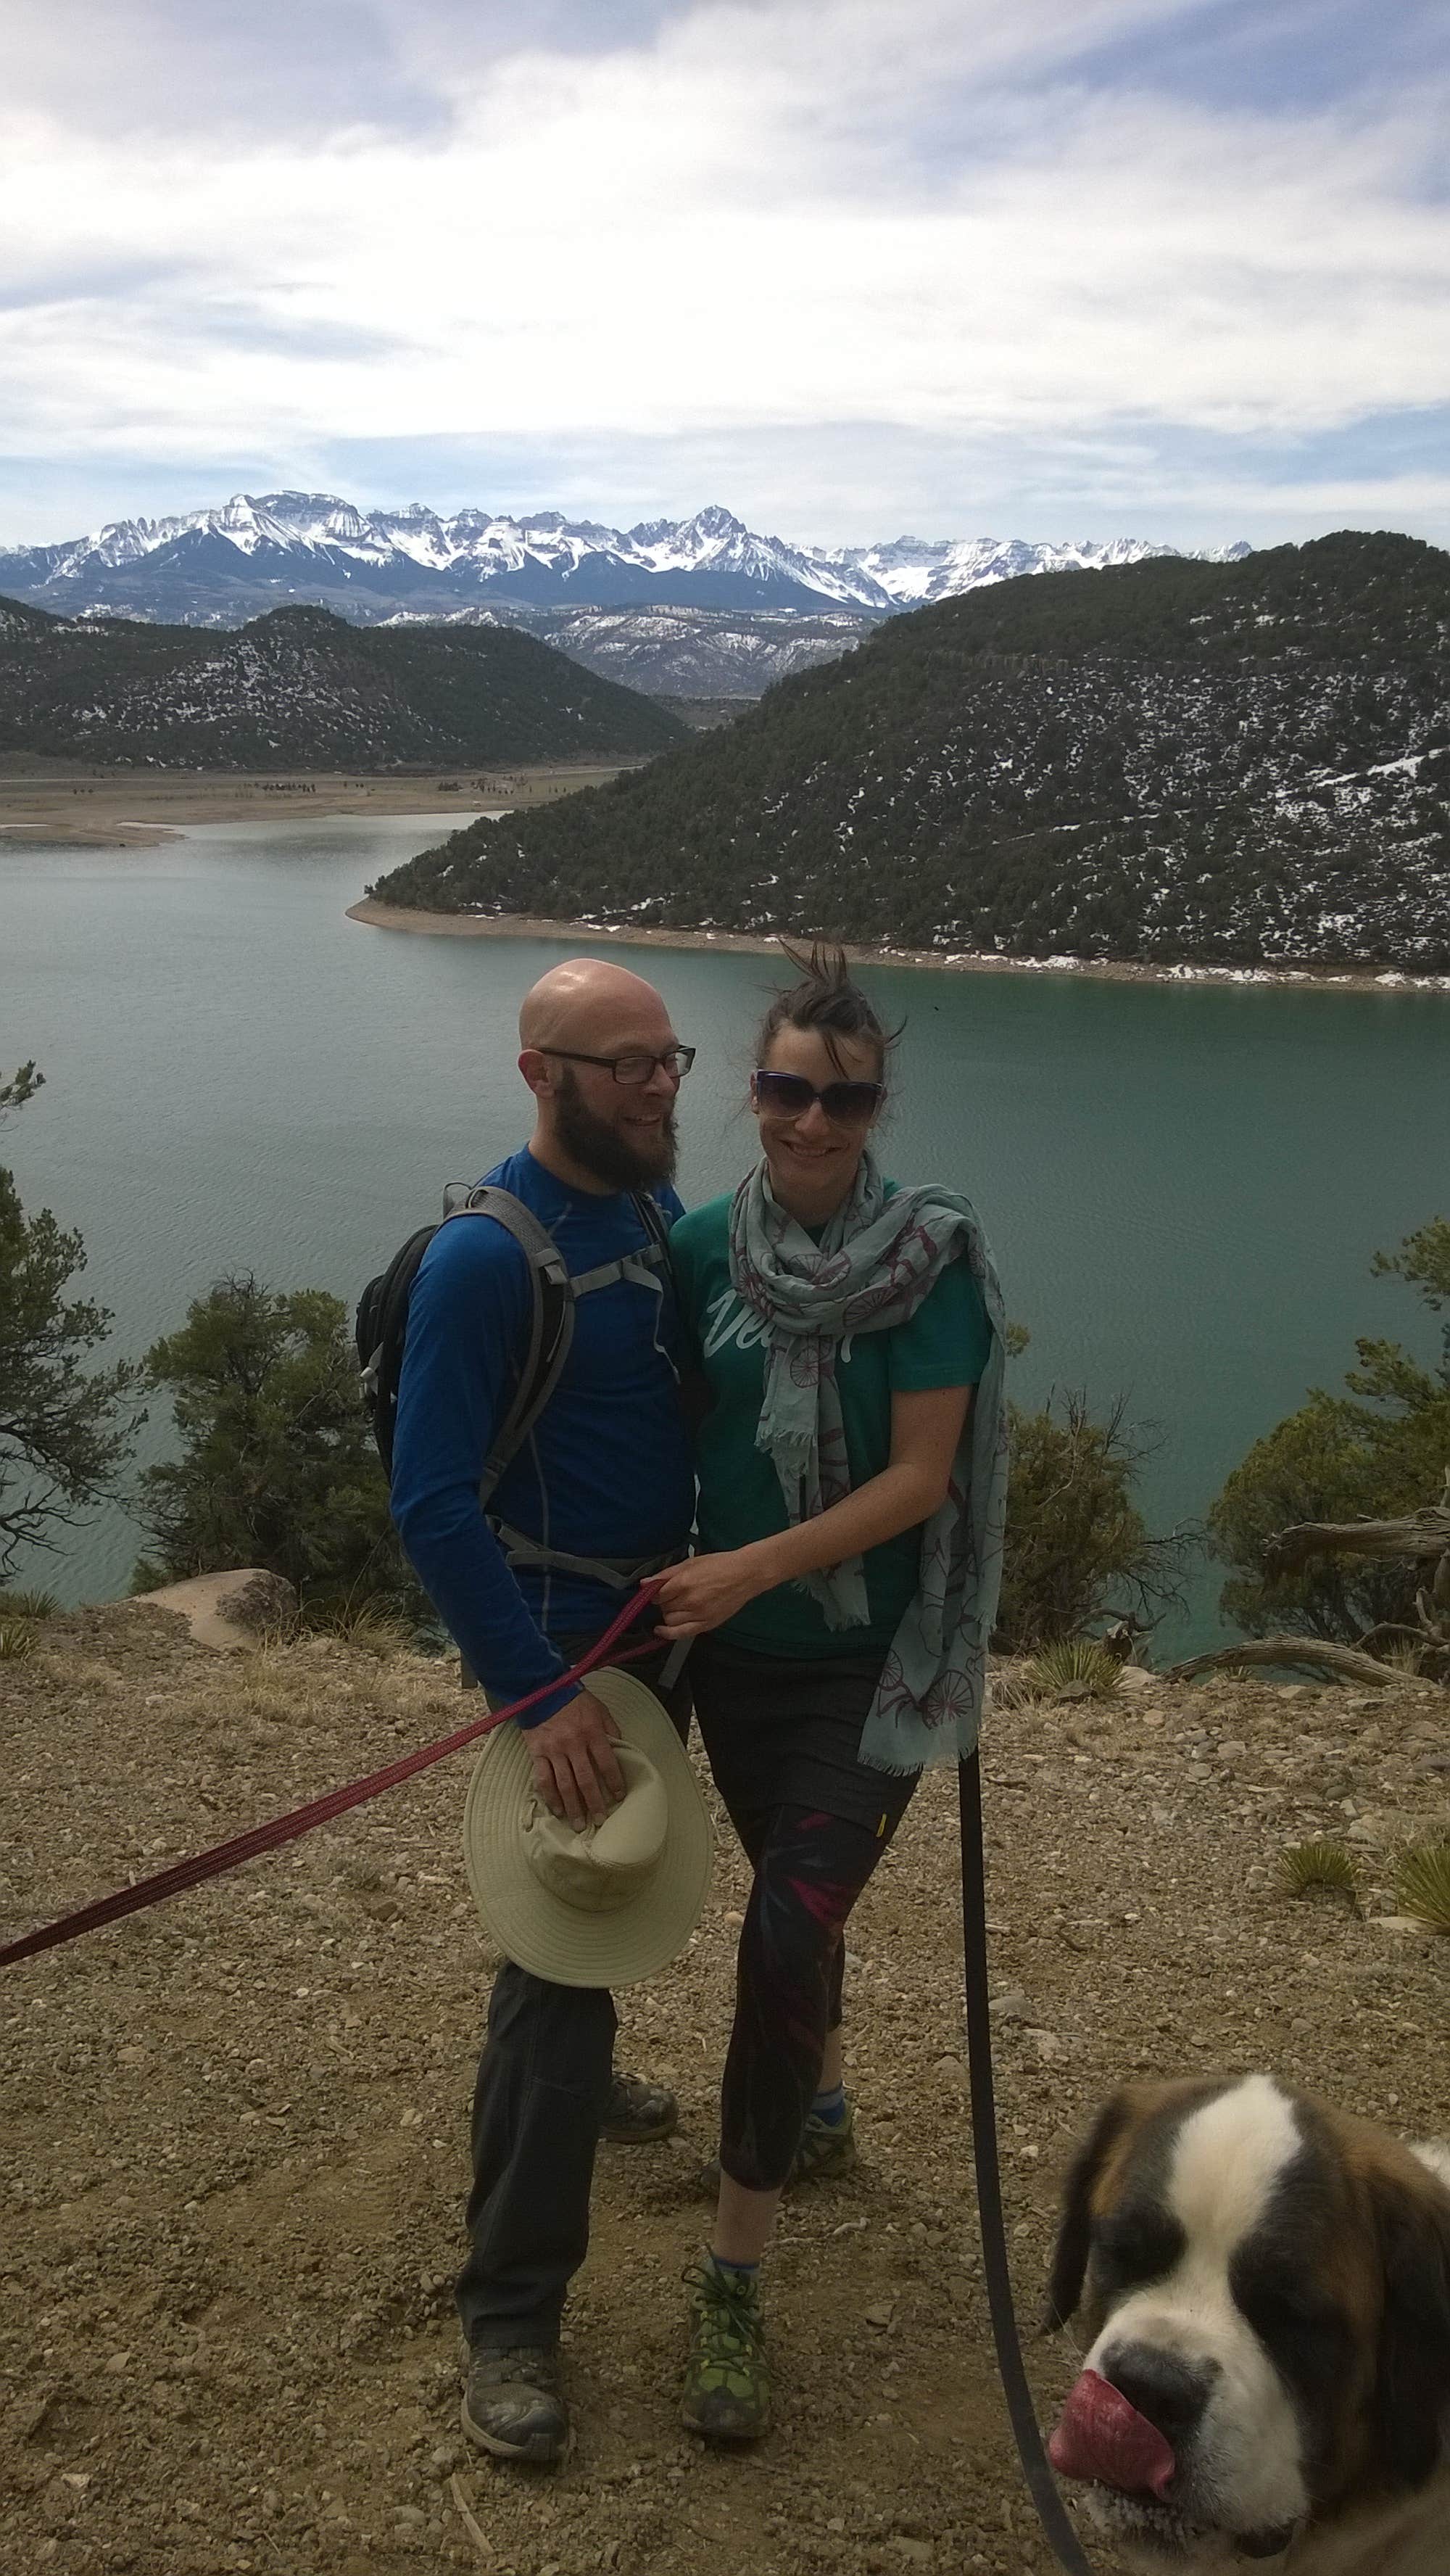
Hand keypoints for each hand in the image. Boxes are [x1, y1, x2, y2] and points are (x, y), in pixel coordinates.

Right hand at [524, 1688, 624, 1828]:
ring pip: (565, 1784)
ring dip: (572, 1807)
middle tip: (599, 1820)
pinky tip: (557, 1810)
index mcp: (593, 1732)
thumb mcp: (599, 1709)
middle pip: (586, 1779)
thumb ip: (611, 1729)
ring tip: (578, 1824)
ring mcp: (554, 1750)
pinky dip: (550, 1797)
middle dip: (594, 1803)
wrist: (541, 1689)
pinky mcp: (537, 1753)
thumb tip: (620, 1750)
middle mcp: (574, 1743)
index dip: (614, 1782)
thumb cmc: (574, 1700)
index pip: (607, 1763)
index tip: (618, 1797)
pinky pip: (543, 1779)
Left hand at [653, 1548, 768, 1639]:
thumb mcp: (690, 1563)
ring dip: (669, 1614)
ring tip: (677, 1606)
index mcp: (684, 1583)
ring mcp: (699, 1615)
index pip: (657, 1594)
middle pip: (663, 1607)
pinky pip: (681, 1634)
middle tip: (673, 1595)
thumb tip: (645, 1583)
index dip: (655, 1592)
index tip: (658, 1590)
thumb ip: (666, 1574)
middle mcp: (690, 1601)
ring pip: (670, 1620)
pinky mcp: (707, 1624)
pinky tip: (661, 1630)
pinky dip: (668, 1633)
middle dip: (664, 1602)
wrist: (745, 1574)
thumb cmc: (720, 1565)